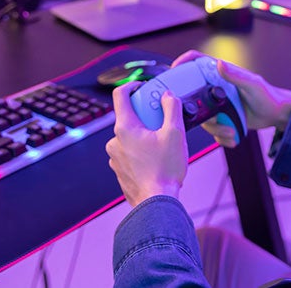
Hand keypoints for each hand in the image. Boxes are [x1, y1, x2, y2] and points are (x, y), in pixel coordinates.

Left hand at [105, 82, 187, 206]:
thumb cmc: (165, 169)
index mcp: (125, 128)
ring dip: (145, 135)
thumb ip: (172, 109)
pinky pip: (130, 153)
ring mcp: (115, 157)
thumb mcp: (175, 133)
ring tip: (164, 144)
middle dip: (146, 116)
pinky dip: (142, 150)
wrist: (155, 203)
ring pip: (130, 137)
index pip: (121, 96)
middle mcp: (115, 141)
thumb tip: (168, 96)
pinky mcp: (120, 170)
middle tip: (164, 120)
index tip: (142, 86)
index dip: (132, 86)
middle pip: (129, 117)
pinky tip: (158, 159)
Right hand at [172, 50, 290, 147]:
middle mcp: (216, 89)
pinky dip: (221, 137)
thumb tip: (219, 64)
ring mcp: (218, 104)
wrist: (276, 114)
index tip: (173, 72)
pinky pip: (213, 130)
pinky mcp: (222, 118)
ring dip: (215, 129)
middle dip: (200, 112)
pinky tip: (232, 137)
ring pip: (203, 118)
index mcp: (222, 75)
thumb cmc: (268, 96)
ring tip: (230, 131)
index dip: (182, 63)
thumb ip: (236, 75)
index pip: (197, 62)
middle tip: (213, 119)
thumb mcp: (253, 84)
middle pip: (194, 97)